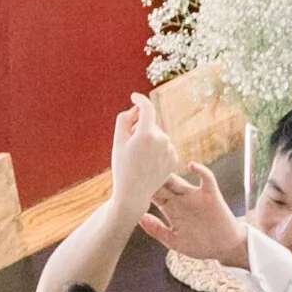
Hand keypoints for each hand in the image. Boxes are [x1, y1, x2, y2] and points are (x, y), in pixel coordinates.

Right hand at [110, 92, 181, 211]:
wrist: (133, 194)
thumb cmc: (122, 167)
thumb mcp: (117, 141)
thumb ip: (124, 119)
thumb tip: (137, 109)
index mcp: (146, 134)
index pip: (147, 108)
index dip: (140, 99)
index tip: (134, 97)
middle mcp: (162, 140)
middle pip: (150, 124)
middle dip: (140, 127)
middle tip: (128, 145)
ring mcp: (170, 150)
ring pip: (158, 135)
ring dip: (149, 139)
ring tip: (138, 158)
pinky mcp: (175, 159)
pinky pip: (164, 146)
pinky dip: (157, 150)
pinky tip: (148, 163)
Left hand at [139, 165, 249, 272]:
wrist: (224, 248)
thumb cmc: (200, 245)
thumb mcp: (174, 241)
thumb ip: (157, 230)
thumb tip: (139, 218)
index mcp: (171, 209)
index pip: (154, 196)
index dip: (142, 190)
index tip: (128, 184)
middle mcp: (181, 200)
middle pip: (163, 186)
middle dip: (151, 178)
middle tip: (137, 168)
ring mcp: (196, 196)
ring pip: (180, 181)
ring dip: (169, 172)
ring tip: (157, 165)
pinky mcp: (211, 194)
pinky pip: (206, 178)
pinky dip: (201, 170)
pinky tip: (191, 165)